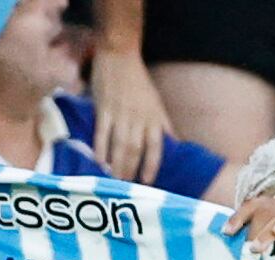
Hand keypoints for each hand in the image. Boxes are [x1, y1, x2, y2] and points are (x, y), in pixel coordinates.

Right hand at [85, 42, 175, 183]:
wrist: (119, 56)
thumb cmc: (139, 82)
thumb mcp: (157, 104)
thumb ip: (164, 126)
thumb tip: (175, 145)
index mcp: (153, 118)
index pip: (156, 148)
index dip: (151, 166)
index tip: (146, 181)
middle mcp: (138, 118)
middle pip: (135, 150)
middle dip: (130, 170)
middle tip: (125, 187)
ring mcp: (120, 114)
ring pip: (119, 144)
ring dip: (116, 164)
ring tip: (113, 179)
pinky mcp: (103, 108)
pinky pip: (101, 132)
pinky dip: (100, 147)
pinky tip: (99, 160)